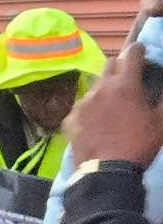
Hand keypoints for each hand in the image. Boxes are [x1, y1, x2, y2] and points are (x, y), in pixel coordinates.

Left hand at [67, 45, 162, 172]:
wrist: (106, 173)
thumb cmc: (138, 145)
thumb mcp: (160, 122)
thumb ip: (162, 100)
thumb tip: (160, 88)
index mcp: (125, 84)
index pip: (131, 53)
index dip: (139, 51)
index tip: (142, 54)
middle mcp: (101, 87)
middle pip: (110, 64)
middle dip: (120, 67)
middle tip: (128, 80)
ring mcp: (83, 103)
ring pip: (94, 86)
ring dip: (104, 89)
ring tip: (111, 105)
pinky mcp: (70, 119)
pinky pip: (81, 106)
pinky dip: (90, 108)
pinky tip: (95, 122)